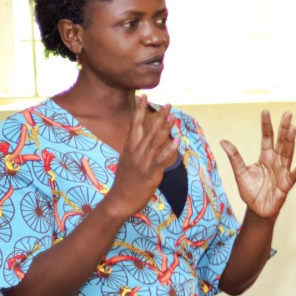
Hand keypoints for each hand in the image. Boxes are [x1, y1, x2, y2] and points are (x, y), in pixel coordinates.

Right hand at [106, 102, 179, 217]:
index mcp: (129, 147)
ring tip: (173, 117)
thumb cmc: (124, 181)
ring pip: (154, 142)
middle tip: (169, 104)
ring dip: (165, 129)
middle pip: (148, 131)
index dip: (140, 110)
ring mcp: (142, 162)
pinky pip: (160, 160)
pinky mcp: (149, 174)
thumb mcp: (125, 159)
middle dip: (159, 116)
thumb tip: (133, 130)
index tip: (144, 95)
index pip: (134, 124)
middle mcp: (135, 152)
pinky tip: (176, 142)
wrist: (119, 200)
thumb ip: (131, 145)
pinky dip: (168, 150)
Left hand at [220, 110, 295, 219]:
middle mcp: (276, 162)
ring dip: (291, 142)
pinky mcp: (285, 185)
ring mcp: (282, 172)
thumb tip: (223, 141)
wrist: (256, 210)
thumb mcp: (240, 172)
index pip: (267, 138)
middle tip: (288, 113)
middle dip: (284, 128)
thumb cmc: (250, 191)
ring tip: (293, 129)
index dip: (266, 125)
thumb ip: (234, 157)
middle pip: (281, 142)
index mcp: (265, 157)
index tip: (265, 111)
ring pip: (288, 154)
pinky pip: (293, 176)